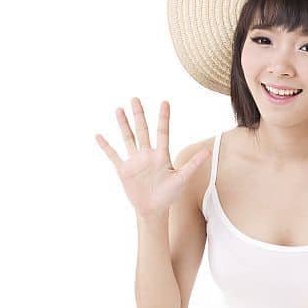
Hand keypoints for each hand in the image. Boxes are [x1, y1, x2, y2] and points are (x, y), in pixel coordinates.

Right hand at [95, 98, 211, 219]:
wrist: (154, 209)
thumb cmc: (169, 194)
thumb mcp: (182, 178)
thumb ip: (193, 164)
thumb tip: (208, 151)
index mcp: (161, 155)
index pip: (162, 132)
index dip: (163, 118)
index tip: (164, 102)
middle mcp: (147, 154)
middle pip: (142, 130)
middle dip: (139, 115)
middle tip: (135, 98)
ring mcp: (135, 161)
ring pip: (128, 138)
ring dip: (123, 124)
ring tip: (119, 109)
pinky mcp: (124, 170)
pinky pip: (113, 155)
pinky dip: (106, 146)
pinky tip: (98, 135)